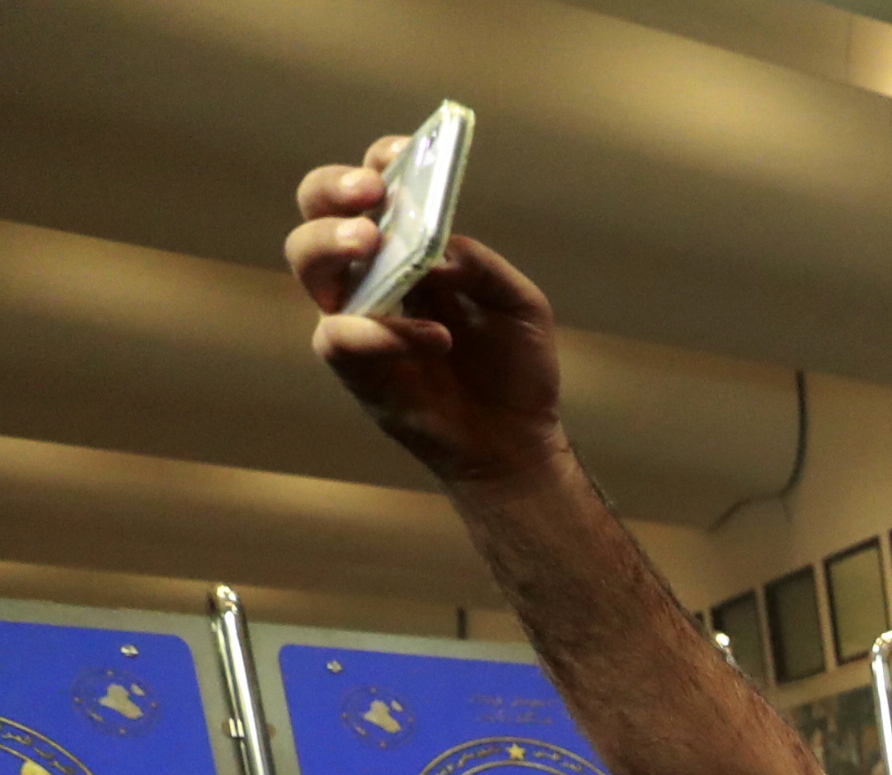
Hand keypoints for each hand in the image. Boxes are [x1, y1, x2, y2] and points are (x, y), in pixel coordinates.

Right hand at [284, 141, 566, 486]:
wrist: (517, 440)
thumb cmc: (513, 366)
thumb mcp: (520, 307)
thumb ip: (483, 267)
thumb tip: (440, 248)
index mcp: (408, 246)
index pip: (375, 187)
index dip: (381, 163)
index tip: (402, 155)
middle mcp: (370, 273)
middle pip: (318, 211)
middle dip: (333, 190)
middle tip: (370, 194)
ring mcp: (356, 316)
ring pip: (308, 262)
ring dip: (332, 244)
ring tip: (374, 242)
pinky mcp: (355, 367)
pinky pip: (340, 337)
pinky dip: (382, 332)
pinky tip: (433, 338)